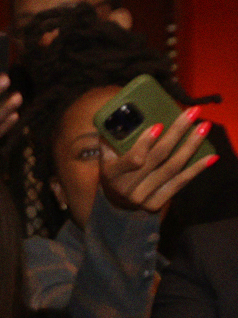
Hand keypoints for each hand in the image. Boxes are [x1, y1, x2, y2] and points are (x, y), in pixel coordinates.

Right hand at [98, 112, 219, 214]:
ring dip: (191, 146)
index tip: (159, 125)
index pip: (132, 159)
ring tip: (203, 127)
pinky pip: (180, 183)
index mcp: (111, 174)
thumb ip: (111, 139)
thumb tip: (122, 116)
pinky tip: (211, 157)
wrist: (114, 200)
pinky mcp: (156, 203)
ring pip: (172, 168)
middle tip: (192, 113)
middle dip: (176, 132)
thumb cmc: (114, 169)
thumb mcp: (106, 155)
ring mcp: (143, 198)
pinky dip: (196, 169)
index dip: (146, 143)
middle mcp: (127, 188)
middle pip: (158, 158)